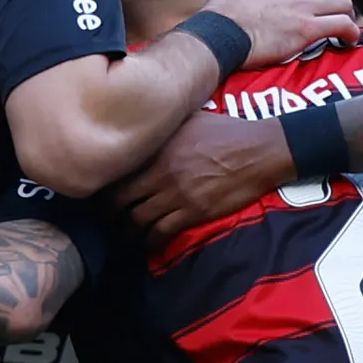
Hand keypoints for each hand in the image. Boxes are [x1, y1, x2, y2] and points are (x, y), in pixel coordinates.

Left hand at [120, 106, 298, 242]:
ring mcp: (176, 194)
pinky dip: (151, 241)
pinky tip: (149, 244)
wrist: (259, 150)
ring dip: (128, 231)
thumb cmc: (227, 130)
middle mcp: (161, 172)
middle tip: (106, 218)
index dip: (107, 182)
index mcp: (158, 148)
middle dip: (109, 212)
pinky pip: (162, 232)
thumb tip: (151, 122)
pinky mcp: (193, 212)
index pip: (119, 168)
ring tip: (124, 235)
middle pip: (121, 199)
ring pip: (138, 220)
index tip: (103, 190)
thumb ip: (167, 124)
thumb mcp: (191, 118)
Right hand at [200, 0, 362, 67]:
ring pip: (345, 3)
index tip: (320, 9)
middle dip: (340, 3)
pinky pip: (343, 24)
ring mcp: (304, 5)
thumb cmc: (226, 12)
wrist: (221, 31)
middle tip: (337, 18)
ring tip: (345, 30)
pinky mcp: (308, 28)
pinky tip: (349, 40)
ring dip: (348, 17)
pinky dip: (351, 33)